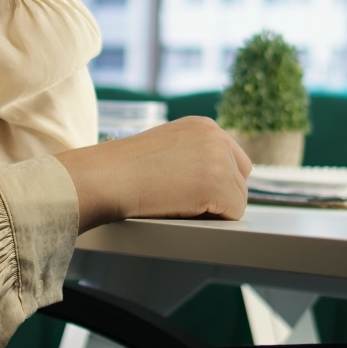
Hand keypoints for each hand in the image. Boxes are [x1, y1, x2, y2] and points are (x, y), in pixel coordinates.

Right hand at [53, 117, 251, 232]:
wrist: (105, 177)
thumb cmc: (124, 170)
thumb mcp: (167, 148)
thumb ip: (194, 155)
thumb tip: (213, 181)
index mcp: (204, 126)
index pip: (233, 160)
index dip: (216, 183)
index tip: (191, 191)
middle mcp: (217, 136)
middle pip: (241, 179)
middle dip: (221, 195)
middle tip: (185, 201)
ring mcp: (220, 159)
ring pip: (238, 199)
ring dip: (214, 210)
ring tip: (178, 204)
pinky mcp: (219, 184)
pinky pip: (234, 214)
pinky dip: (213, 221)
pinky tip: (183, 211)